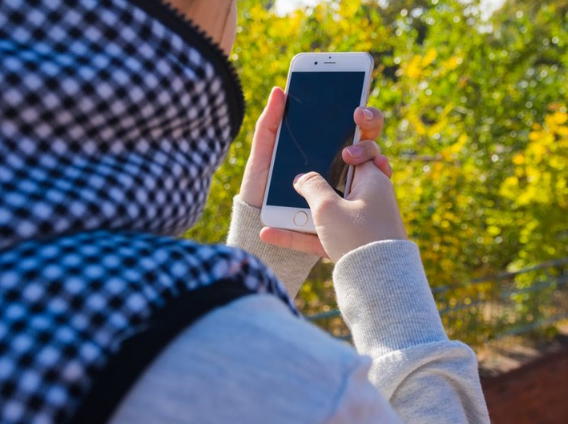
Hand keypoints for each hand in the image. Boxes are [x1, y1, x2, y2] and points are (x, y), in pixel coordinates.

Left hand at [239, 87, 388, 207]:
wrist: (258, 228)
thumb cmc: (261, 190)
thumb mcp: (262, 157)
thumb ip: (269, 126)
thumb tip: (279, 91)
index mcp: (321, 153)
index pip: (348, 128)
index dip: (359, 114)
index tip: (356, 108)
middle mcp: (338, 171)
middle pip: (365, 143)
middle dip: (370, 126)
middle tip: (360, 119)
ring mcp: (345, 194)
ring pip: (373, 171)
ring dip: (375, 156)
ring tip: (353, 155)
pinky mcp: (343, 217)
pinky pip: (366, 203)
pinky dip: (374, 190)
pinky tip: (374, 174)